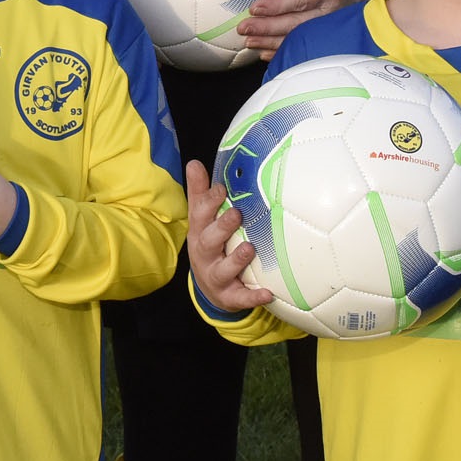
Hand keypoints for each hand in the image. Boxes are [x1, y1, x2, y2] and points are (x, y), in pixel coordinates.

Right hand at [184, 160, 273, 311]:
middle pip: (209, 241)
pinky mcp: (228, 296)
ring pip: (223, 270)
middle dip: (222, 227)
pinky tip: (267, 293)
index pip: (200, 215)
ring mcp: (216, 276)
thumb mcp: (201, 219)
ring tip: (249, 248)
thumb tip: (194, 163)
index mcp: (199, 232)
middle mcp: (205, 254)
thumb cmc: (209, 244)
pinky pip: (240, 297)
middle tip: (237, 213)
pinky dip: (252, 296)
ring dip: (236, 260)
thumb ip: (200, 193)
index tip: (221, 189)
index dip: (209, 202)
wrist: (209, 287)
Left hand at [239, 0, 381, 59]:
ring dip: (271, 42)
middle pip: (296, 24)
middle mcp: (330, 11)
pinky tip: (264, 53)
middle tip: (243, 29)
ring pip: (298, 38)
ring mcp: (329, 26)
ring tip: (248, 42)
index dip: (278, 5)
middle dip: (267, 28)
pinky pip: (304, 46)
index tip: (255, 7)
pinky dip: (283, 52)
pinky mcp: (328, 34)